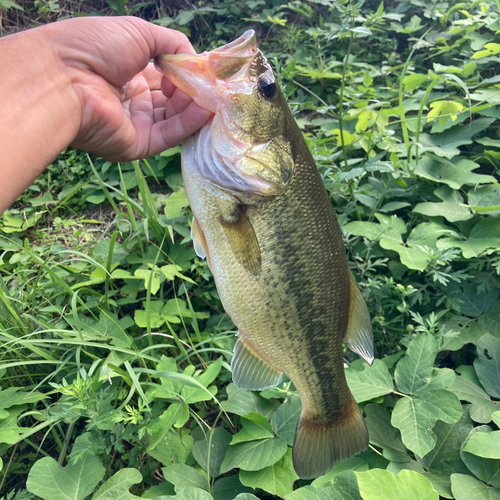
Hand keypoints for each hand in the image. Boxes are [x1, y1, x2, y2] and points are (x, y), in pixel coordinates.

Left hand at [42, 16, 211, 160]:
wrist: (63, 77)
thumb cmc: (94, 47)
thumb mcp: (140, 32)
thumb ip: (173, 43)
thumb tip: (197, 60)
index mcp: (127, 71)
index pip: (165, 76)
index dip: (185, 73)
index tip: (206, 70)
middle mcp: (131, 99)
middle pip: (172, 99)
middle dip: (193, 91)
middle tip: (213, 85)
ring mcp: (134, 123)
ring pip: (174, 118)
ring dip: (194, 107)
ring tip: (212, 96)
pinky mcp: (137, 144)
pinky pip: (169, 135)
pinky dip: (188, 123)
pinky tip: (204, 110)